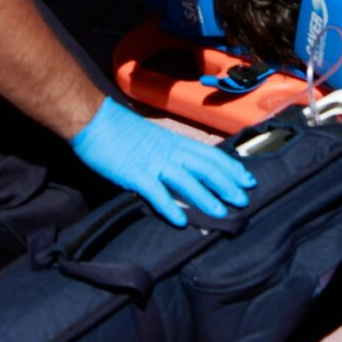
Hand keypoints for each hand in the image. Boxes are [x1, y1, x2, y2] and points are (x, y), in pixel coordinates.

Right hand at [70, 98, 255, 225]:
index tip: (247, 179)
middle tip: (245, 199)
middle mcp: (169, 151)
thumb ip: (168, 154)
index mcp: (174, 142)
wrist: (94, 120)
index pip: (210, 154)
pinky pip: (156, 192)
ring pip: (186, 181)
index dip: (230, 167)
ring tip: (222, 213)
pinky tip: (181, 221)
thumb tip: (182, 171)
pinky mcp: (134, 173)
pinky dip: (169, 207)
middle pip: (205, 168)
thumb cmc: (120, 130)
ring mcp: (153, 162)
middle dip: (227, 184)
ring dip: (206, 198)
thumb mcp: (152, 139)